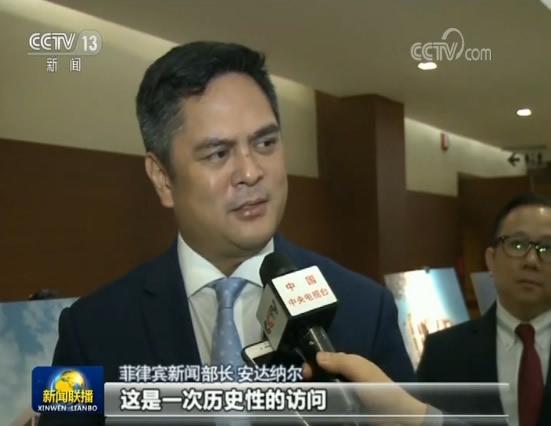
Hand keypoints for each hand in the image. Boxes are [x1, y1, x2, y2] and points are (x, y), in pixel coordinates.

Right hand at [303, 352, 427, 425]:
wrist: (400, 422)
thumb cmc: (383, 393)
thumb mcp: (364, 372)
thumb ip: (342, 362)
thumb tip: (317, 356)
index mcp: (352, 368)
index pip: (326, 361)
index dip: (313, 364)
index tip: (303, 373)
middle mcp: (346, 383)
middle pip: (321, 379)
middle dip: (310, 382)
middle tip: (302, 390)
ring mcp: (345, 402)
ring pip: (323, 396)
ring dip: (313, 397)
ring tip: (301, 403)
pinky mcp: (343, 415)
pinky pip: (328, 411)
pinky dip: (320, 411)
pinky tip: (311, 413)